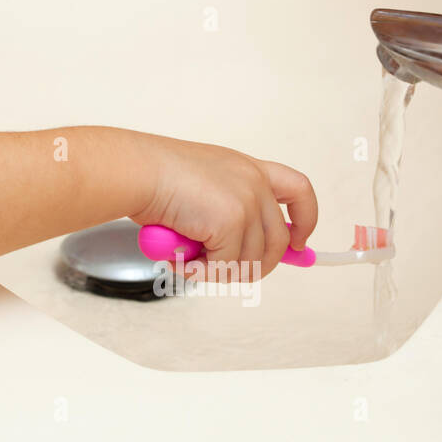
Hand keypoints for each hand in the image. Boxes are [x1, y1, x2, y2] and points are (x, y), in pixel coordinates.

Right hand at [128, 133, 317, 281]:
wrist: (135, 171)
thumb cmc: (151, 175)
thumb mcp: (199, 186)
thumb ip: (222, 209)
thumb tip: (234, 252)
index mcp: (248, 168)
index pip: (299, 190)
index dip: (306, 220)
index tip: (296, 243)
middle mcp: (254, 182)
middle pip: (278, 239)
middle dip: (257, 265)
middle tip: (225, 273)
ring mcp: (246, 202)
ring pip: (252, 260)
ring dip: (220, 272)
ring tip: (189, 265)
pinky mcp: (232, 221)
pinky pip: (226, 265)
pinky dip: (202, 273)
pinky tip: (180, 263)